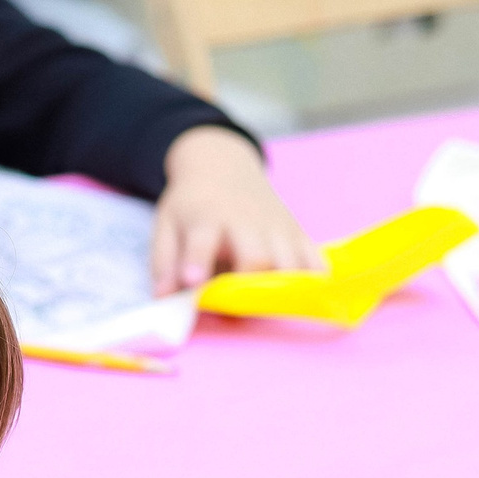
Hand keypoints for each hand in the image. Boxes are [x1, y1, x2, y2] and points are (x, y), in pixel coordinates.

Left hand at [152, 125, 326, 295]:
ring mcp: (275, 225)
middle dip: (250, 284)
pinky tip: (309, 295)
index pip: (202, 239)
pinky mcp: (296, 231)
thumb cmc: (192, 204)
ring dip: (284, 289)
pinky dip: (315, 278)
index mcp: (207, 216)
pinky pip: (314, 257)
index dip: (197, 260)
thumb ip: (164, 262)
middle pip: (257, 256)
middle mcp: (245, 219)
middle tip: (238, 309)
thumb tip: (164, 297)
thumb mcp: (167, 224)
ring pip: (290, 261)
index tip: (192, 282)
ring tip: (274, 311)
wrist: (222, 166)